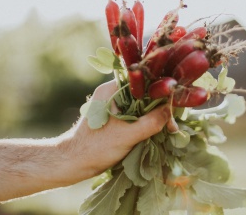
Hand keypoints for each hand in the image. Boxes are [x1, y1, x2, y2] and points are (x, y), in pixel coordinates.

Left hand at [58, 80, 177, 183]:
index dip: (160, 91)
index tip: (173, 105)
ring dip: (154, 115)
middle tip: (173, 122)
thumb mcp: (127, 135)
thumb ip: (151, 122)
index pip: (143, 82)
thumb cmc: (95, 148)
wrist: (72, 162)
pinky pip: (135, 114)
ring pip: (141, 104)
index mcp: (111, 89)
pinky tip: (157, 131)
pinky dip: (146, 121)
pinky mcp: (114, 117)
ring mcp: (113, 105)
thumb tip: (171, 110)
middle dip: (159, 106)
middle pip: (144, 93)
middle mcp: (112, 92)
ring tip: (168, 128)